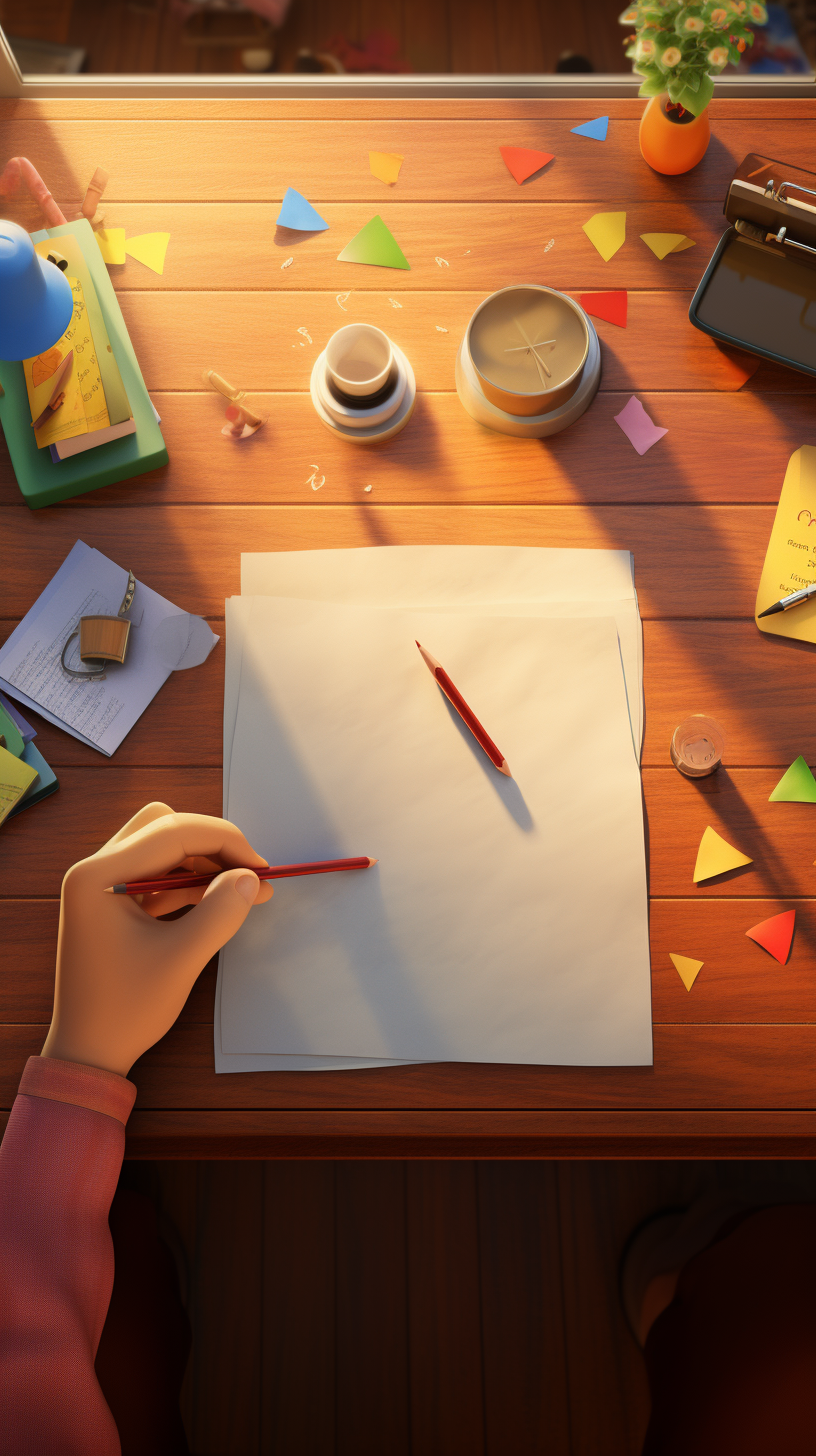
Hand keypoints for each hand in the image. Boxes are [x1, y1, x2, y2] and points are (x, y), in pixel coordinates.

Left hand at [41, 802, 272, 1076]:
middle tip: (248, 872)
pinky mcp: (113, 904)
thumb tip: (251, 877)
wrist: (87, 1051)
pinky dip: (190, 882)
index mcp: (98, 875)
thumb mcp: (181, 959)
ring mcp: (102, 885)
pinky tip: (221, 899)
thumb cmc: (125, 1009)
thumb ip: (219, 912)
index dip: (224, 842)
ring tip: (245, 888)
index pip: (171, 833)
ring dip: (204, 863)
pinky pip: (157, 875)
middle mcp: (94, 869)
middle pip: (163, 827)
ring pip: (162, 847)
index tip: (262, 867)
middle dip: (212, 844)